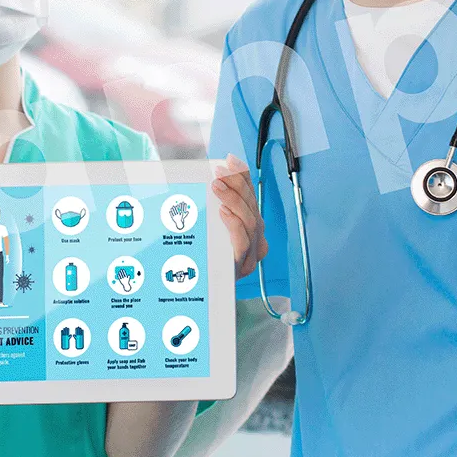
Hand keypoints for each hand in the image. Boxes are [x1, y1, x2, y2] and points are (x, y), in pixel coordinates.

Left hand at [212, 154, 267, 279]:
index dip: (243, 177)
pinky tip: (224, 212)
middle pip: (251, 207)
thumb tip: (208, 182)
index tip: (231, 159)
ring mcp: (251, 256)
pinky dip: (234, 224)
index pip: (250, 198)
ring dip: (233, 200)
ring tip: (218, 186)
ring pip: (250, 221)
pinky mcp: (241, 267)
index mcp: (252, 232)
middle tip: (220, 171)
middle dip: (237, 185)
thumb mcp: (209, 230)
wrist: (199, 297)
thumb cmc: (203, 263)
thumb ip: (214, 210)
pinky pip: (243, 242)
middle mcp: (257, 243)